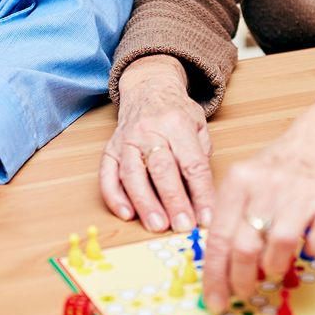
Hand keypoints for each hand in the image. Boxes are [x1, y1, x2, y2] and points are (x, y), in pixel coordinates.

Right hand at [101, 55, 215, 232]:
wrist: (148, 89)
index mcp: (177, 124)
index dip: (201, 193)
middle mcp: (149, 130)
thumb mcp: (199, 127)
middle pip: (161, 169)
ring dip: (145, 203)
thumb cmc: (176, 113)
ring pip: (132, 174)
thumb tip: (203, 198)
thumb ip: (201, 158)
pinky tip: (127, 214)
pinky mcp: (110, 149)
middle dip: (173, 201)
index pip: (192, 164)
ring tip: (157, 225)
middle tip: (182, 225)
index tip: (206, 217)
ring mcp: (126, 140)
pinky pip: (107, 175)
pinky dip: (114, 197)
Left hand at [202, 88, 314, 306]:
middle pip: (245, 246)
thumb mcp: (245, 185)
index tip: (216, 302)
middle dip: (242, 280)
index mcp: (238, 181)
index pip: (218, 238)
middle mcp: (267, 185)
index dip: (215, 277)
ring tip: (276, 267)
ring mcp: (302, 192)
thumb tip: (218, 274)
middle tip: (244, 293)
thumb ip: (231, 222)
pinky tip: (311, 246)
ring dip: (276, 267)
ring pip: (280, 245)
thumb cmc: (279, 171)